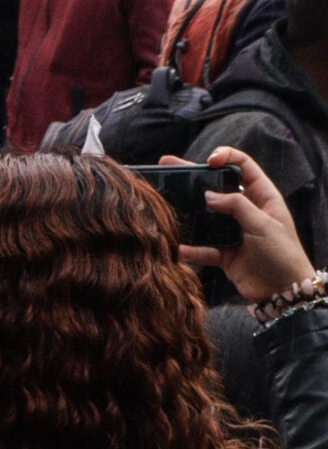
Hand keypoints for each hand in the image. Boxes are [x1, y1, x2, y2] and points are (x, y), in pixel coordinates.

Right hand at [170, 147, 318, 300]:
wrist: (284, 291)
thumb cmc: (284, 254)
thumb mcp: (264, 225)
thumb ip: (237, 206)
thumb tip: (208, 194)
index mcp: (262, 197)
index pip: (243, 166)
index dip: (226, 157)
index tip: (208, 161)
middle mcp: (245, 210)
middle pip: (216, 186)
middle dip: (193, 175)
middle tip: (167, 164)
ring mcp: (232, 230)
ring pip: (204, 215)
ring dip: (186, 211)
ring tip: (163, 201)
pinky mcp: (223, 252)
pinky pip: (202, 246)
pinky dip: (191, 248)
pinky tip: (179, 247)